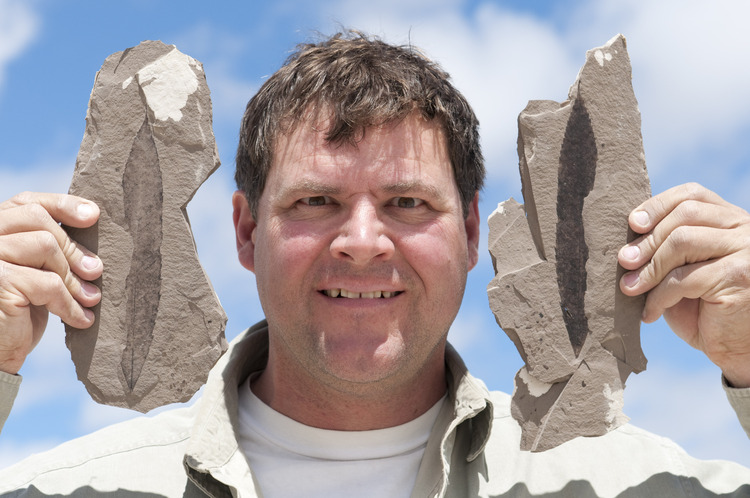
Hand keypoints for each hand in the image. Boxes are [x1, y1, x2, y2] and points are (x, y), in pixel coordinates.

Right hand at [0, 192, 101, 374]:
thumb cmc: (20, 312)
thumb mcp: (37, 272)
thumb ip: (51, 246)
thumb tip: (91, 217)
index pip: (25, 202)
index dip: (61, 204)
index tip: (92, 215)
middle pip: (37, 219)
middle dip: (73, 246)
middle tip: (96, 271)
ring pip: (44, 246)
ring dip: (73, 278)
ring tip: (90, 299)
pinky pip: (47, 283)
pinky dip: (69, 303)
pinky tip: (80, 319)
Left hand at [618, 183, 749, 387]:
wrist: (738, 348)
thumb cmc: (705, 308)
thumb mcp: (683, 272)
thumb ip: (666, 250)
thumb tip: (624, 242)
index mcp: (730, 219)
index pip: (692, 195)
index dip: (657, 205)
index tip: (633, 223)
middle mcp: (743, 228)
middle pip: (684, 216)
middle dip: (647, 240)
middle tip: (624, 261)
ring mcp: (746, 250)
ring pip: (682, 241)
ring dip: (649, 267)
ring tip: (630, 288)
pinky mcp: (738, 277)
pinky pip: (684, 279)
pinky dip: (659, 296)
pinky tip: (650, 313)